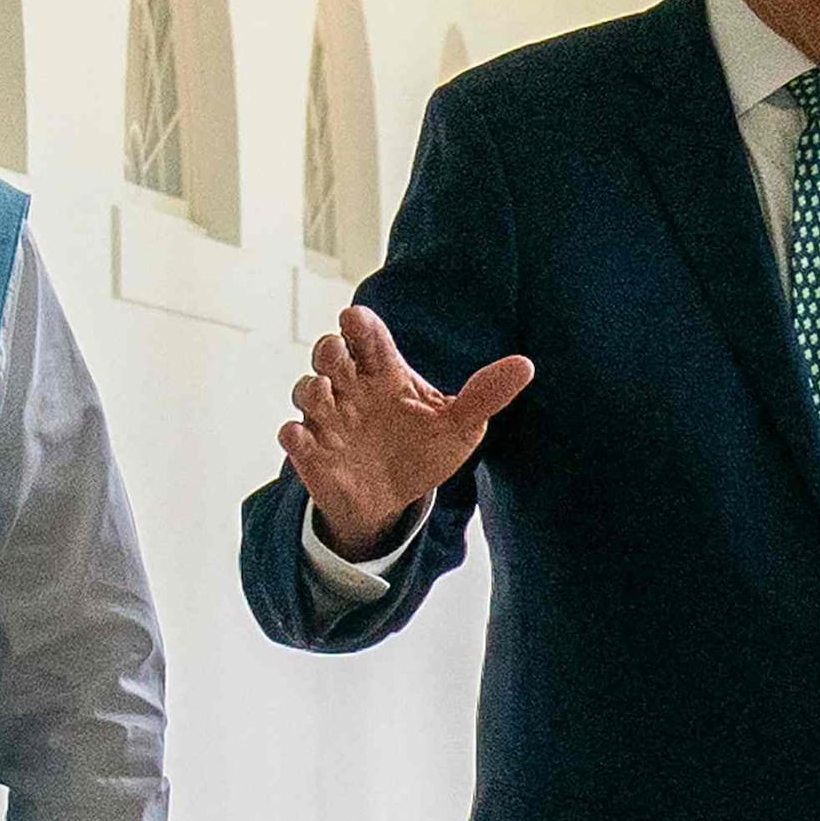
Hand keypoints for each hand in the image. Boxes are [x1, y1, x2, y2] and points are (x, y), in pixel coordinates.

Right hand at [280, 305, 531, 556]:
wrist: (397, 500)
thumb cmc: (424, 450)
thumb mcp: (461, 425)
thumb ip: (486, 395)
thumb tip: (525, 366)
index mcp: (384, 372)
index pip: (366, 335)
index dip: (358, 323)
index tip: (356, 319)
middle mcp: (351, 389)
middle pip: (328, 354)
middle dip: (328, 349)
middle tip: (338, 353)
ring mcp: (329, 420)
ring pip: (306, 390)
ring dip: (311, 388)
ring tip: (326, 394)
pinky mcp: (313, 454)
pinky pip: (294, 439)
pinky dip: (295, 436)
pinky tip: (303, 437)